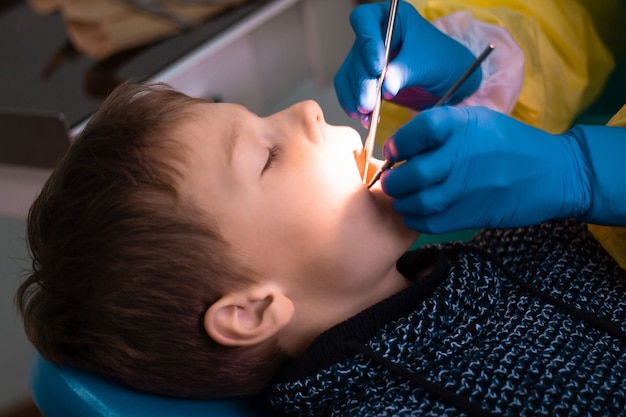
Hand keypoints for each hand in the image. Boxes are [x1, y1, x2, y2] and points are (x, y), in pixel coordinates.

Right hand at [334, 1, 480, 126]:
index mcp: (392, 18)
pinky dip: (354, 104)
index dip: (367, 43)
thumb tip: (384, 89)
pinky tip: (364, 116)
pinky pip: (349, 89)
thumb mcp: (426, 64)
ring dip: (356, 96)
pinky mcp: (365, 79)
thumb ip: (404, 73)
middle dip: (363, 81)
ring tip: (368, 113)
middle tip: (369, 102)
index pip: (365, 20)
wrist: (448, 82)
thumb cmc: (444, 62)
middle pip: (356, 54)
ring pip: (350, 74)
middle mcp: (375, 35)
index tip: (378, 68)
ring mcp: (367, 57)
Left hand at [381, 106, 590, 232]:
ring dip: (403, 202)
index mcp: (464, 125)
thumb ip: (442, 130)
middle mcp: (464, 155)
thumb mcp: (478, 121)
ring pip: (419, 201)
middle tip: (391, 182)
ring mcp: (469, 187)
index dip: (399, 143)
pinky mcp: (473, 214)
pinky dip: (416, 220)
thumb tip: (401, 146)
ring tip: (402, 199)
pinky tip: (416, 214)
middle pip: (413, 172)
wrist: (556, 173)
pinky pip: (432, 222)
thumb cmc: (511, 144)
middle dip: (394, 180)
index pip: (419, 130)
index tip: (394, 151)